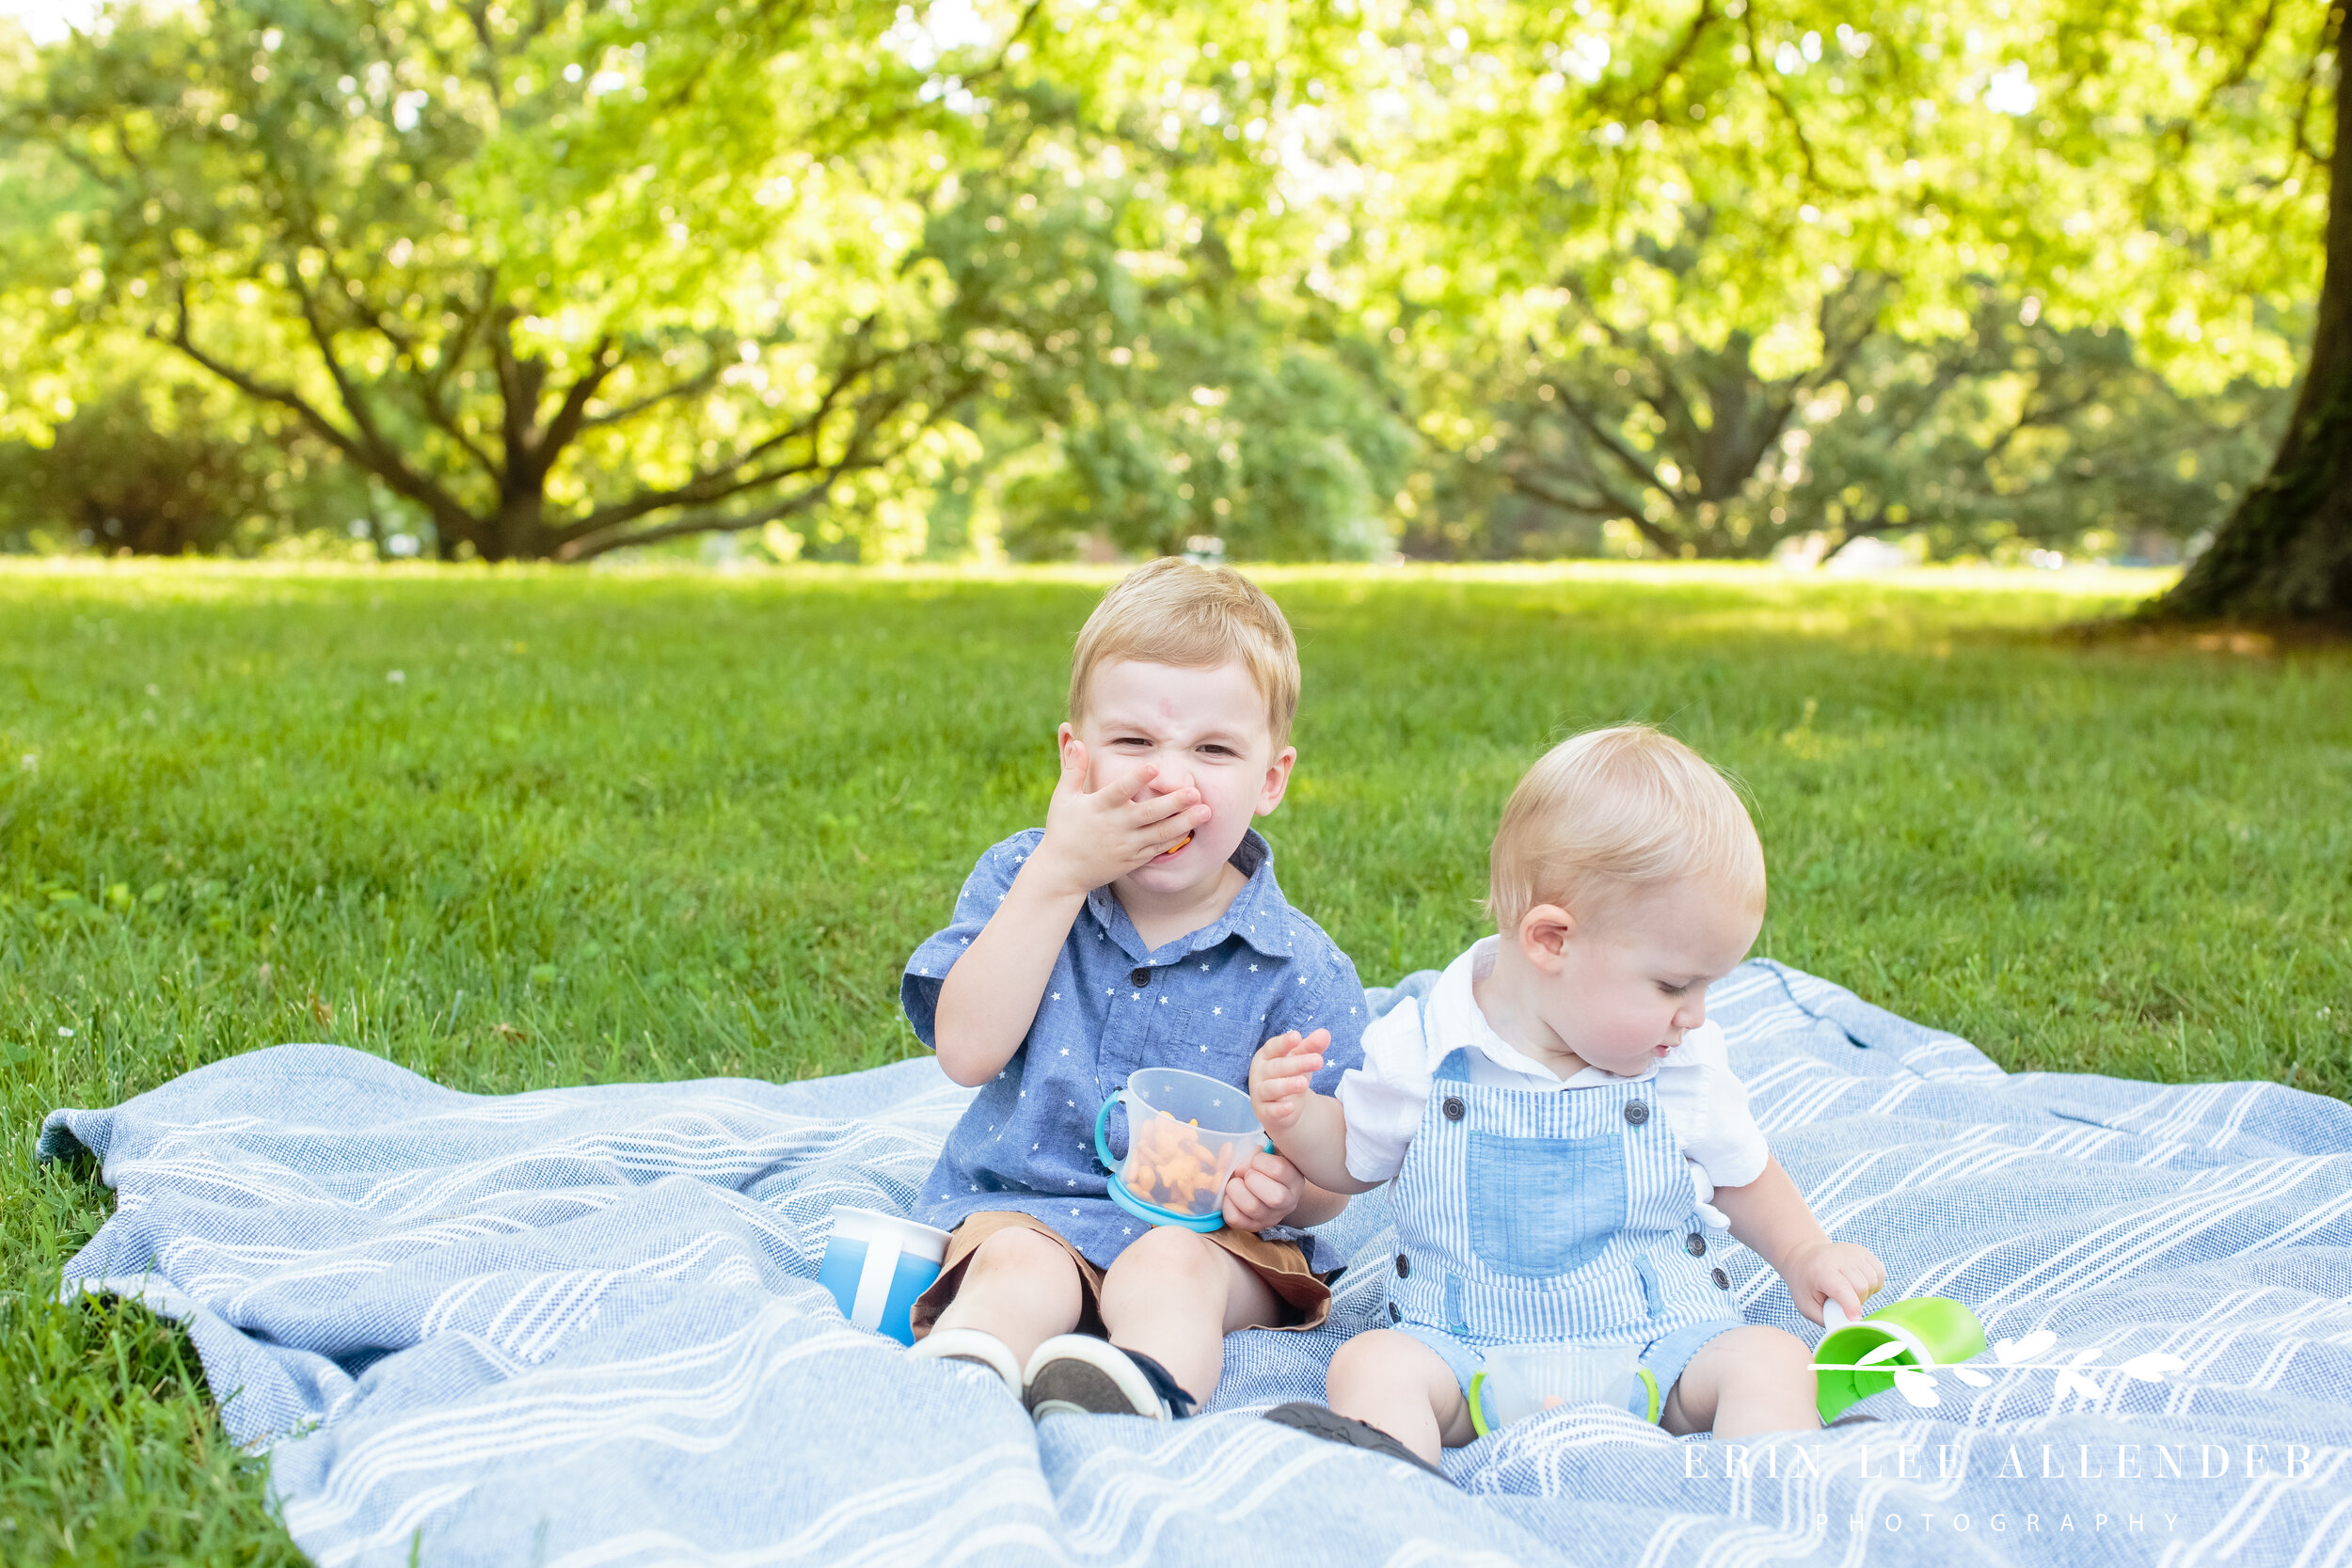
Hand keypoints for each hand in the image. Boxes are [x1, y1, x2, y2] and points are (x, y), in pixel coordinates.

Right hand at [1028, 737, 1206, 896]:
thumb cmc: (1063, 830)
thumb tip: (1079, 740)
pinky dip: (1175, 839)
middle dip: (1174, 802)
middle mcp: (1115, 826)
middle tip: (1195, 791)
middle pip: (1149, 813)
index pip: (1119, 790)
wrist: (1063, 872)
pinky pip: (1158, 849)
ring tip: (1206, 811)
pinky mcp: (1133, 860)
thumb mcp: (1063, 798)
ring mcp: (1126, 845)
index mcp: (1098, 807)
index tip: (1154, 767)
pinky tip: (1192, 828)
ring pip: (1160, 833)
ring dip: (1184, 822)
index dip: (1136, 779)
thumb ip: (1073, 769)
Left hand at [1222, 1148, 1307, 1231]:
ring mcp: (1271, 1217)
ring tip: (1236, 1183)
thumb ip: (1247, 1150)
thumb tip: (1228, 1149)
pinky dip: (1227, 1203)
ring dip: (1236, 1189)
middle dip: (1252, 1179)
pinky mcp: (1253, 1226)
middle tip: (1246, 1174)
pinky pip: (1235, 1218)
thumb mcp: (1264, 1153)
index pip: (1279, 1169)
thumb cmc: (1264, 1166)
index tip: (1255, 1159)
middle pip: (1275, 1197)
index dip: (1258, 1160)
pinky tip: (1231, 1195)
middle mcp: (1288, 1202)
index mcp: (1295, 1179)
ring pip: (1252, 1207)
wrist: (1265, 1187)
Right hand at [1248, 1028, 1326, 1132]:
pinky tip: (1291, 1107)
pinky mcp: (1265, 1112)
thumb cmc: (1290, 1075)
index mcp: (1267, 1055)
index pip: (1274, 1047)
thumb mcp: (1301, 1059)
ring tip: (1304, 1083)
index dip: (1285, 1042)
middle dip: (1297, 1063)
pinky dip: (1279, 1109)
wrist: (1282, 1107)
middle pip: (1277, 1067)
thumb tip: (1324, 1033)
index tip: (1297, 1037)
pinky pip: (1270, 1110)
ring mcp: (1260, 1093)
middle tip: (1319, 1060)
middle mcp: (1260, 1073)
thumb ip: (1311, 1047)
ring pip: (1271, 1088)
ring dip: (1286, 1085)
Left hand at [1782, 1240, 1885, 1325]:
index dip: (1851, 1306)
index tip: (1854, 1319)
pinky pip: (1880, 1273)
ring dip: (1866, 1293)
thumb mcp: (1806, 1306)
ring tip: (1850, 1291)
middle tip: (1843, 1302)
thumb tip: (1849, 1328)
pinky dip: (1874, 1283)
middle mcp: (1839, 1258)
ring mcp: (1853, 1252)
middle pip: (1862, 1287)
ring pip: (1874, 1280)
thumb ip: (1827, 1319)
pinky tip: (1859, 1283)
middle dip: (1857, 1301)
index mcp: (1822, 1271)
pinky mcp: (1863, 1251)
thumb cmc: (1805, 1285)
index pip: (1842, 1289)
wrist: (1804, 1256)